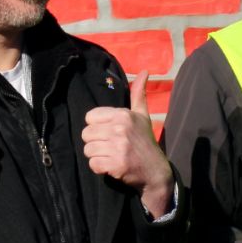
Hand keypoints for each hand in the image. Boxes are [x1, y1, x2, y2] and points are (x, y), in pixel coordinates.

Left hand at [82, 74, 173, 215]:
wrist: (155, 170)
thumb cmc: (145, 141)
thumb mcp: (143, 115)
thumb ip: (138, 94)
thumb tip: (144, 71)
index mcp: (123, 115)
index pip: (90, 117)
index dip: (97, 126)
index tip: (110, 132)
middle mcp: (120, 129)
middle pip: (86, 134)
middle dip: (96, 142)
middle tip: (111, 146)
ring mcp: (118, 147)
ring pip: (88, 150)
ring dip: (97, 155)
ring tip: (111, 155)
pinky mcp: (116, 165)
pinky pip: (93, 164)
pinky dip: (100, 168)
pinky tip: (112, 166)